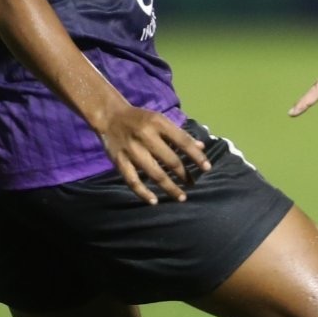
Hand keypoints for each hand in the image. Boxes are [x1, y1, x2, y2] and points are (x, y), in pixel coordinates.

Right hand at [96, 105, 211, 204]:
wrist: (109, 115)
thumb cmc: (140, 119)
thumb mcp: (160, 120)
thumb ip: (180, 134)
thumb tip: (201, 147)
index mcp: (158, 123)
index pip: (183, 141)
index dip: (196, 156)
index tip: (207, 168)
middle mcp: (146, 136)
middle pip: (170, 160)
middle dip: (184, 174)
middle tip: (192, 184)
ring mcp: (132, 150)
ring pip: (154, 173)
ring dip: (169, 187)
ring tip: (181, 196)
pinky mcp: (119, 160)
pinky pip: (132, 180)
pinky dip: (143, 192)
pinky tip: (154, 201)